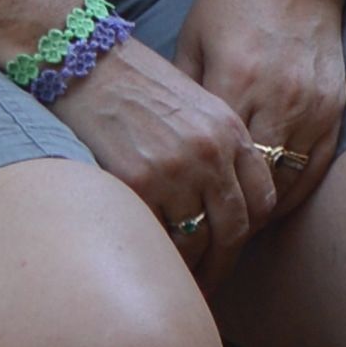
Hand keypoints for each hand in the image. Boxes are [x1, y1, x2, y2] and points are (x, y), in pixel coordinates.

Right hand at [51, 26, 277, 275]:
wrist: (84, 62)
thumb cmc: (132, 86)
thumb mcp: (194, 105)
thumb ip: (216, 148)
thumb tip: (221, 203)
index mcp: (230, 131)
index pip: (261, 200)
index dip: (249, 232)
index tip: (233, 249)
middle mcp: (210, 152)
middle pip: (233, 230)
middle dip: (222, 263)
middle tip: (209, 284)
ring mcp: (175, 170)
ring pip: (195, 242)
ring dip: (190, 269)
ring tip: (179, 283)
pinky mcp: (137, 183)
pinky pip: (157, 238)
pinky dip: (156, 256)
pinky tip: (150, 263)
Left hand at [171, 0, 345, 238]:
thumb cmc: (232, 1)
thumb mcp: (192, 40)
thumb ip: (183, 93)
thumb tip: (163, 146)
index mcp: (235, 79)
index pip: (215, 160)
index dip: (197, 194)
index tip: (180, 218)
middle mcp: (278, 96)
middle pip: (253, 180)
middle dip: (229, 216)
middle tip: (206, 241)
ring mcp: (312, 103)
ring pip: (288, 181)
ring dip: (262, 212)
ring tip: (235, 232)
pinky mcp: (335, 105)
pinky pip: (317, 167)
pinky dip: (295, 193)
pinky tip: (272, 207)